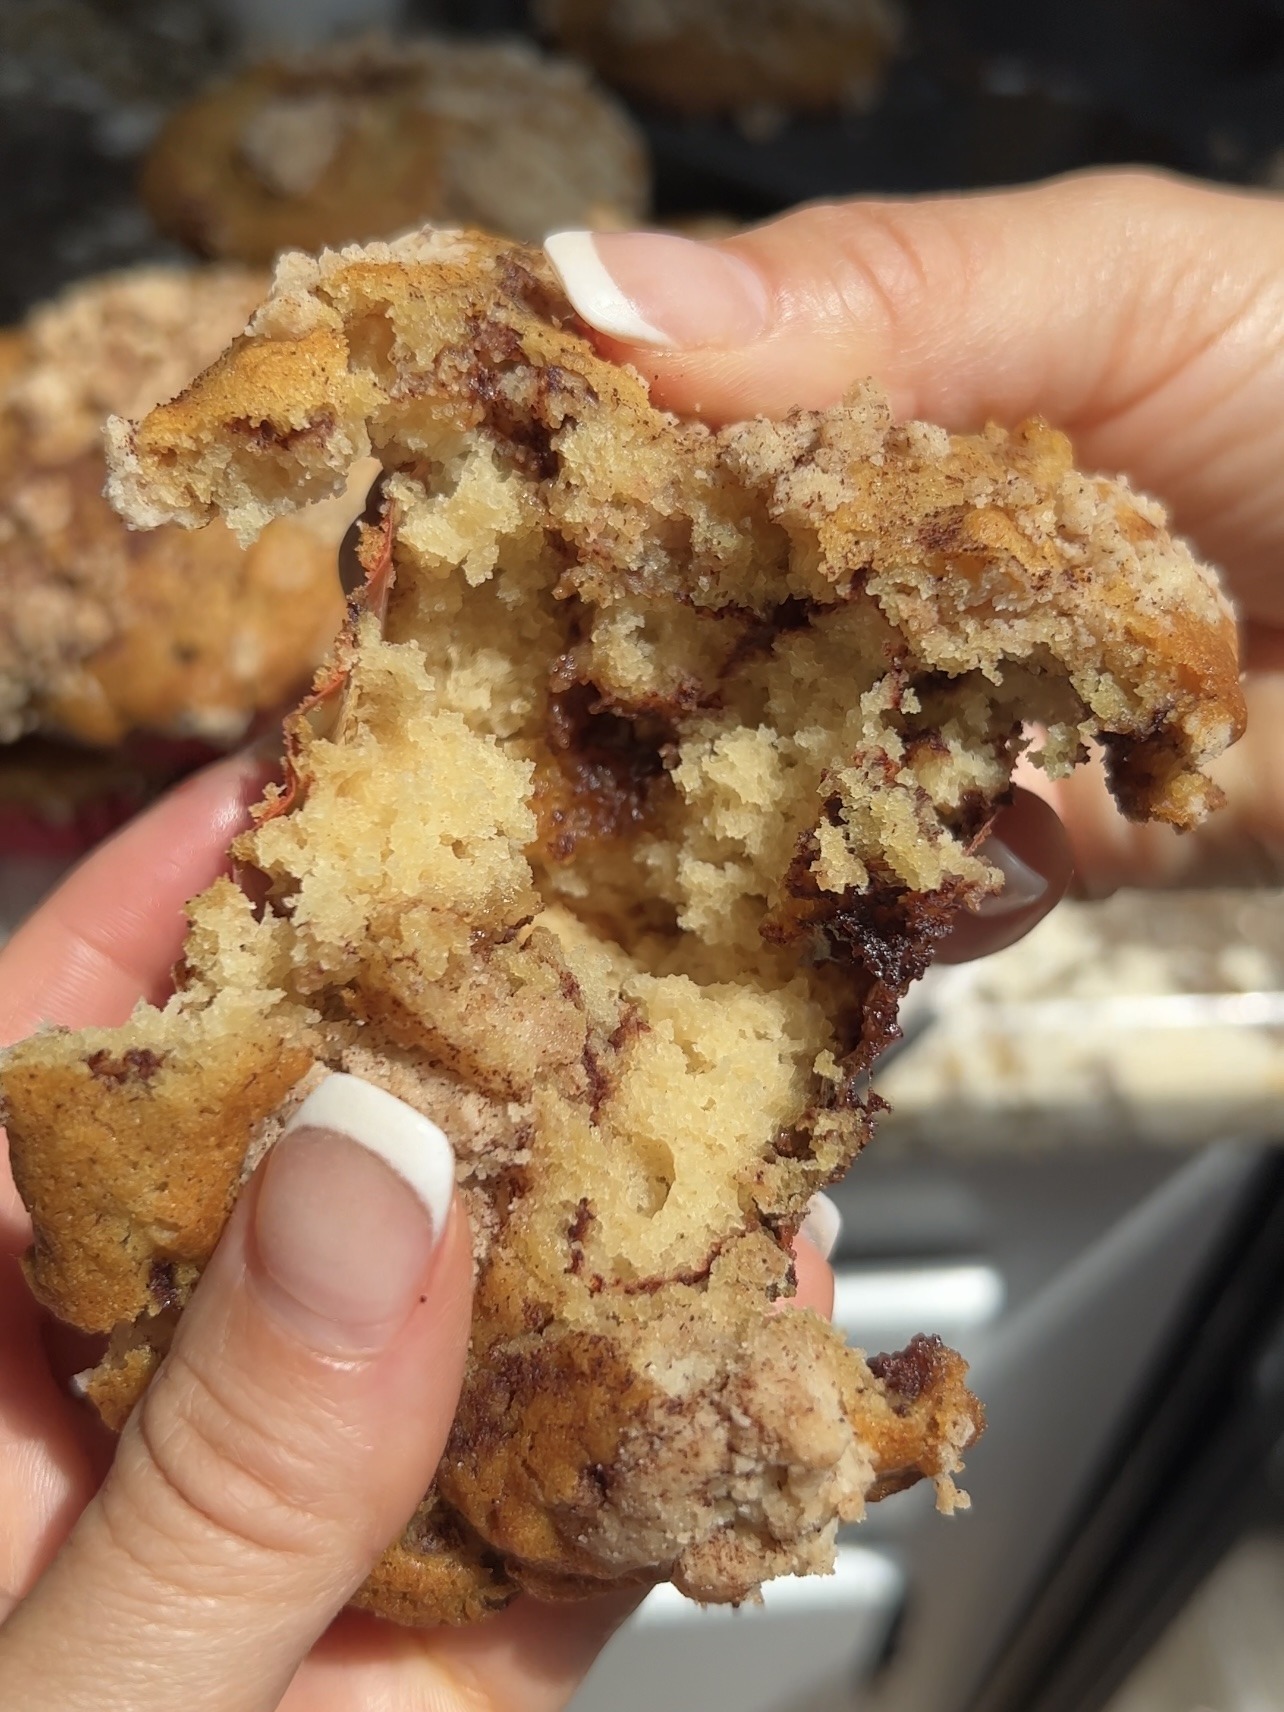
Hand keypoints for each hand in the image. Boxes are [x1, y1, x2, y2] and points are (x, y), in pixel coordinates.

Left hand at [0, 752, 836, 1711]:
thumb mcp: (73, 1688)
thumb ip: (225, 1460)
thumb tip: (375, 1174)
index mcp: (10, 1348)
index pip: (82, 1043)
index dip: (196, 881)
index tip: (338, 765)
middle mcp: (192, 1390)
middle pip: (337, 1134)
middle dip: (472, 1000)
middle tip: (606, 863)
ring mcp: (349, 1499)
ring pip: (498, 1289)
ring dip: (625, 1176)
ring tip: (744, 1038)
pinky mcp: (478, 1625)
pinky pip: (603, 1488)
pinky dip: (701, 1400)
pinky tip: (787, 1300)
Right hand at [546, 170, 1283, 923]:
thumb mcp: (1114, 281)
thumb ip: (879, 294)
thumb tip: (594, 287)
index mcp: (870, 407)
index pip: (671, 435)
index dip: (563, 468)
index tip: (453, 504)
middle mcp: (880, 569)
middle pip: (697, 633)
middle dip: (612, 679)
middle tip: (508, 715)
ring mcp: (946, 715)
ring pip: (783, 784)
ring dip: (738, 820)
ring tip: (678, 830)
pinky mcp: (1032, 841)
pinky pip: (921, 891)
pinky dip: (913, 897)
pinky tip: (958, 858)